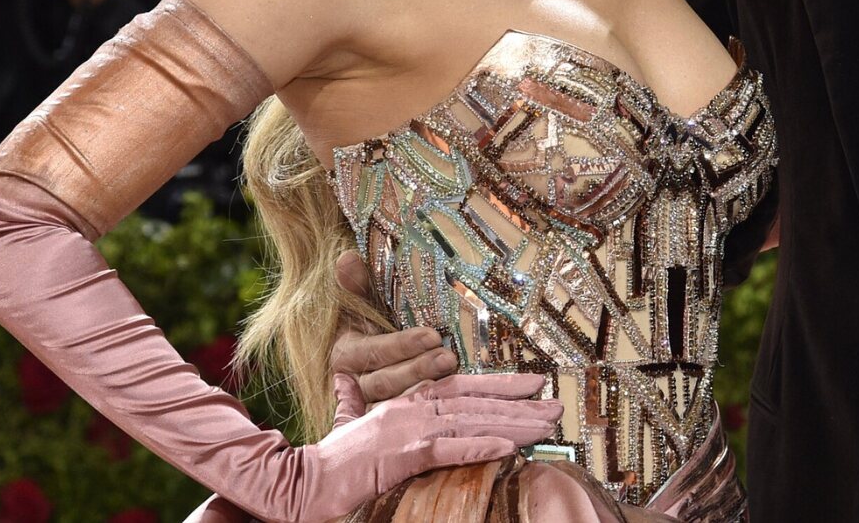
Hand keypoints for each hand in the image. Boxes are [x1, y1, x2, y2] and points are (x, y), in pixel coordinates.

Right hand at [302, 371, 561, 514]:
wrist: (304, 482)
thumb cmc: (330, 457)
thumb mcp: (346, 420)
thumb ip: (352, 398)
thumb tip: (344, 377)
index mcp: (404, 401)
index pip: (461, 386)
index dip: (499, 384)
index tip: (532, 384)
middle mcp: (410, 409)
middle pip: (475, 401)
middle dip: (518, 403)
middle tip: (555, 407)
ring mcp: (407, 430)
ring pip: (470, 421)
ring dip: (511, 423)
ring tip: (545, 426)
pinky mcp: (402, 455)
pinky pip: (447, 449)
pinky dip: (478, 447)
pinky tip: (507, 447)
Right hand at [327, 251, 459, 418]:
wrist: (379, 352)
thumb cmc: (375, 325)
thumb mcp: (366, 304)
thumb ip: (359, 284)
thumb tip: (346, 258)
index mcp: (345, 354)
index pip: (372, 353)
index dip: (401, 346)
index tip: (431, 336)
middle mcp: (354, 385)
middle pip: (384, 383)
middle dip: (417, 370)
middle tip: (449, 358)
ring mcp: (370, 408)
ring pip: (394, 407)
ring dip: (423, 394)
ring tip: (452, 382)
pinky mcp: (388, 424)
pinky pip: (404, 423)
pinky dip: (424, 416)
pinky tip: (448, 406)